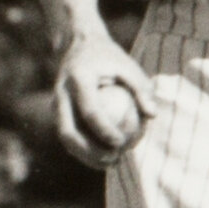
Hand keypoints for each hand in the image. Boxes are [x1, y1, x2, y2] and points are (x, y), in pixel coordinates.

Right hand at [53, 32, 157, 168]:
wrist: (79, 44)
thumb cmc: (109, 56)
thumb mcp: (129, 66)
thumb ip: (142, 89)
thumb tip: (152, 116)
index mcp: (78, 79)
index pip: (90, 111)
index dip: (104, 131)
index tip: (121, 143)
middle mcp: (61, 93)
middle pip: (69, 132)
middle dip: (89, 152)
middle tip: (113, 159)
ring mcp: (55, 103)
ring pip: (65, 137)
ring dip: (85, 155)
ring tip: (110, 163)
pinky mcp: (57, 111)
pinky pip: (69, 134)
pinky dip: (84, 147)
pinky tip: (104, 156)